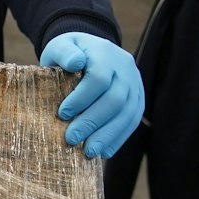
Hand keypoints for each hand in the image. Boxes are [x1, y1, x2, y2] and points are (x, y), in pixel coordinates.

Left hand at [39, 32, 142, 159]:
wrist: (91, 52)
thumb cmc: (69, 54)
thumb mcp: (60, 46)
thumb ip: (64, 53)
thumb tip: (75, 64)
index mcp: (105, 52)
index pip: (99, 78)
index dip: (81, 98)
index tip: (62, 114)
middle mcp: (125, 67)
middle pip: (114, 99)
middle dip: (92, 122)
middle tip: (71, 139)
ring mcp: (135, 84)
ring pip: (127, 113)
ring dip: (107, 135)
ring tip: (89, 151)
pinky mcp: (138, 99)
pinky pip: (132, 121)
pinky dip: (118, 138)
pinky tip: (105, 152)